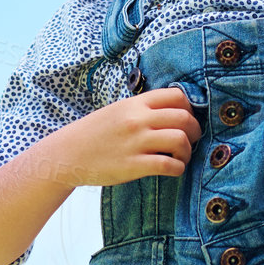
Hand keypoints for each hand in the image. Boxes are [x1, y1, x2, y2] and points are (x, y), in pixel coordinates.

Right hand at [32, 88, 201, 187]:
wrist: (68, 153)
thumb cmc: (95, 133)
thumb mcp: (118, 110)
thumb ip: (142, 109)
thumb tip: (173, 110)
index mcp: (135, 104)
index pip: (177, 95)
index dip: (190, 108)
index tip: (187, 119)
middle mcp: (137, 120)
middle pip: (184, 118)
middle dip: (195, 130)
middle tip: (191, 139)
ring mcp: (136, 142)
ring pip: (180, 140)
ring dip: (188, 151)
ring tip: (181, 156)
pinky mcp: (133, 165)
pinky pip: (168, 165)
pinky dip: (178, 168)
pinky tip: (173, 169)